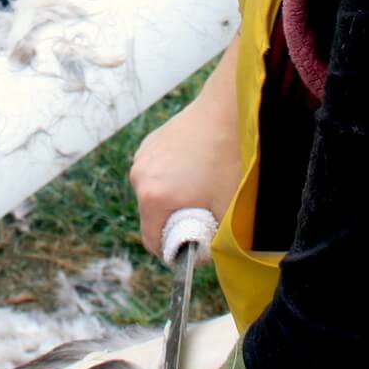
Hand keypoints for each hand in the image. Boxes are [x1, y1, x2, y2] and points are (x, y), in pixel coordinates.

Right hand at [131, 83, 240, 258]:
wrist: (228, 111)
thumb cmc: (228, 159)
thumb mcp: (226, 209)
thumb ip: (213, 240)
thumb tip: (202, 257)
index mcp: (153, 197)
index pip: (152, 241)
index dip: (173, 251)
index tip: (193, 247)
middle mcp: (140, 177)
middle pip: (152, 217)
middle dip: (175, 222)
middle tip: (203, 215)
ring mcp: (143, 157)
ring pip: (153, 194)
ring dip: (171, 199)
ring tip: (201, 188)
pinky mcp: (150, 143)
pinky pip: (155, 173)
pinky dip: (170, 178)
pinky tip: (195, 168)